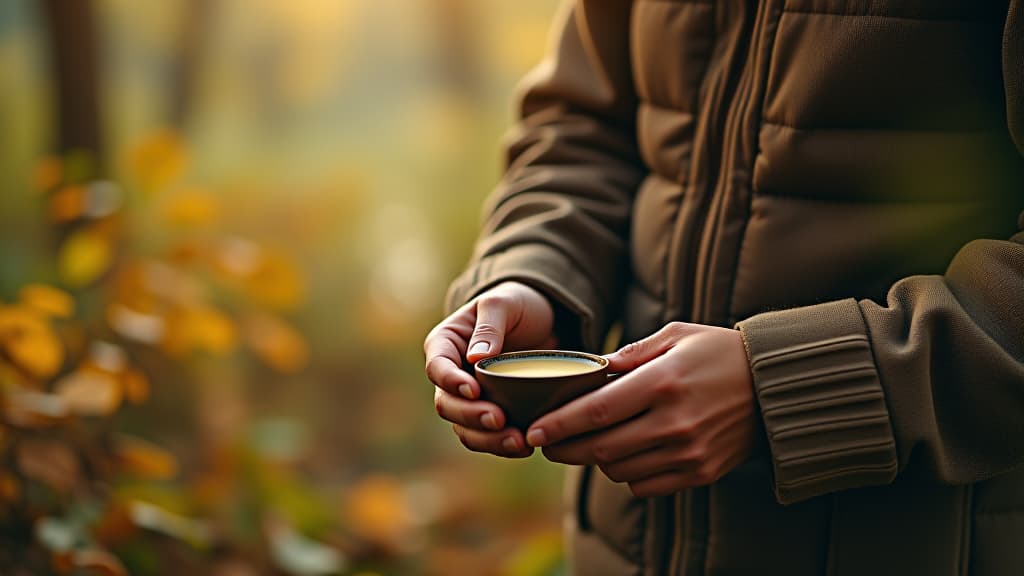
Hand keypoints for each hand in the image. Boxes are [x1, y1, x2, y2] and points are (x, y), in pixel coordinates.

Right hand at [424, 281, 557, 457]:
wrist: (545, 321)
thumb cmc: (517, 304)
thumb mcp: (504, 303)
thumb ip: (489, 325)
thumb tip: (475, 356)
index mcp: (445, 344)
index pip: (437, 367)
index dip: (451, 382)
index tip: (474, 389)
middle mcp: (452, 374)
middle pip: (447, 404)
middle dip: (471, 415)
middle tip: (500, 420)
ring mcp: (469, 397)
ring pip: (464, 428)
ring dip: (487, 439)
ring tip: (518, 442)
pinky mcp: (490, 412)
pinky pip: (486, 436)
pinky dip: (501, 445)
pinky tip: (525, 446)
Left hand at [525, 322, 756, 496]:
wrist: (776, 387)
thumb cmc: (721, 353)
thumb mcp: (677, 335)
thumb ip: (632, 352)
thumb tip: (593, 368)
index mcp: (663, 383)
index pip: (596, 411)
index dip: (559, 425)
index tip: (534, 432)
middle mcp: (673, 422)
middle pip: (600, 448)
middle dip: (564, 449)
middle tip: (544, 444)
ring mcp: (688, 452)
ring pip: (619, 469)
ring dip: (595, 460)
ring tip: (585, 444)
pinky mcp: (700, 473)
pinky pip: (645, 484)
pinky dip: (626, 474)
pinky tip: (625, 454)